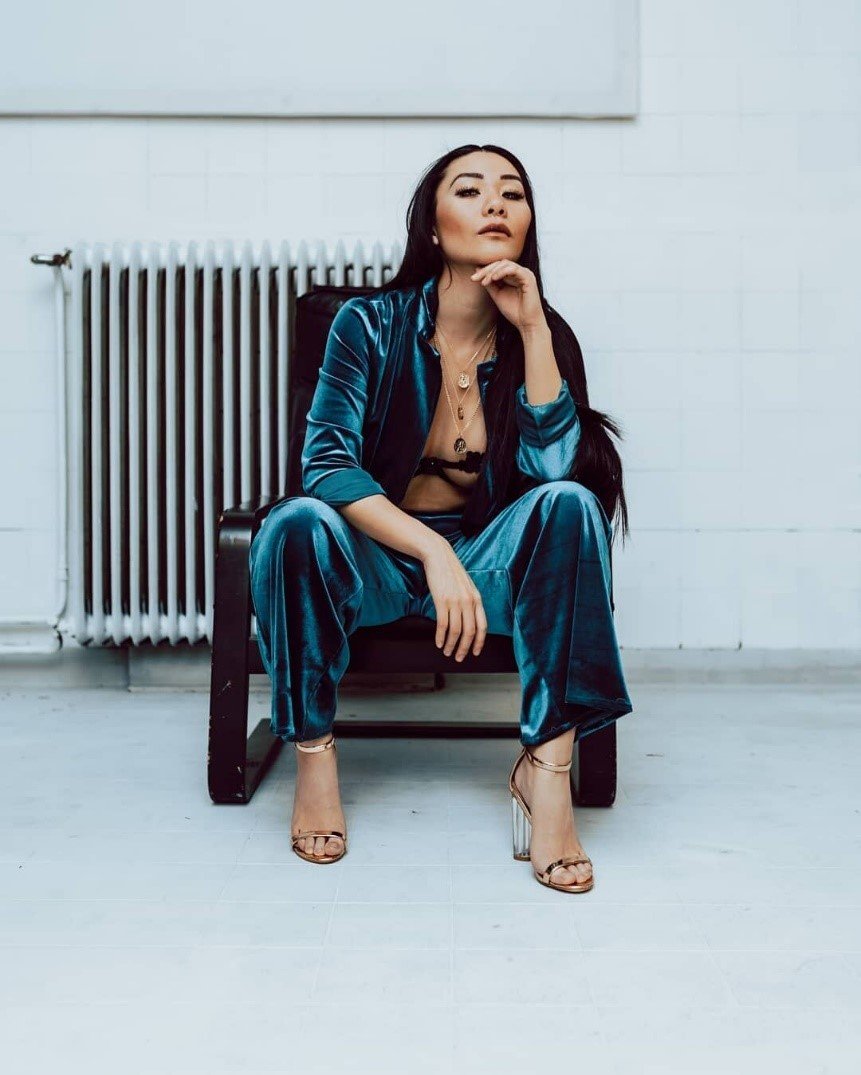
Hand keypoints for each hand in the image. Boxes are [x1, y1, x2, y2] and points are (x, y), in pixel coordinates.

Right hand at [421, 539, 487, 659]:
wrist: (439, 556)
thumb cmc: (451, 572)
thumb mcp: (467, 586)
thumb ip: (470, 601)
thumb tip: (470, 620)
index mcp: (477, 599)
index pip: (482, 626)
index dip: (479, 642)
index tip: (475, 653)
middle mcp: (469, 601)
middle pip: (470, 632)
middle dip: (464, 648)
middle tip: (459, 658)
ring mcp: (455, 601)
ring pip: (456, 631)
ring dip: (451, 645)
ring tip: (447, 652)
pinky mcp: (442, 600)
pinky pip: (443, 624)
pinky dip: (441, 637)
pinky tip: (438, 643)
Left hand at [470, 261, 546, 334]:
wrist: (526, 323)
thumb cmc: (514, 311)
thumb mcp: (497, 295)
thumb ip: (489, 284)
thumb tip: (478, 270)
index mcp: (513, 276)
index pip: (497, 267)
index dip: (484, 271)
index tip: (473, 279)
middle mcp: (519, 273)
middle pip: (500, 263)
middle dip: (486, 270)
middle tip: (475, 278)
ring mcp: (525, 274)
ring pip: (506, 264)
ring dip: (492, 271)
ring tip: (485, 281)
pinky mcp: (528, 278)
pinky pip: (514, 269)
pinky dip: (502, 272)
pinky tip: (494, 278)